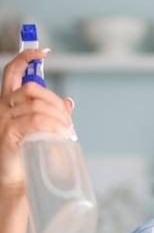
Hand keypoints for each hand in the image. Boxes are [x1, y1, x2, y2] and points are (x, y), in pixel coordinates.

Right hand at [0, 49, 74, 195]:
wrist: (17, 180)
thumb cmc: (28, 154)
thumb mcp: (41, 128)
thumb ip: (52, 113)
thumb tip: (68, 102)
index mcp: (7, 102)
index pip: (11, 72)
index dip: (25, 58)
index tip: (43, 52)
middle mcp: (1, 107)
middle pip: (32, 88)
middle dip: (55, 100)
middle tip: (68, 119)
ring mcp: (2, 120)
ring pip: (37, 105)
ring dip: (59, 116)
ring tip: (68, 130)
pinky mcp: (7, 133)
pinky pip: (36, 121)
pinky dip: (54, 126)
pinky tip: (63, 135)